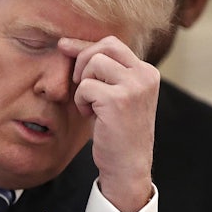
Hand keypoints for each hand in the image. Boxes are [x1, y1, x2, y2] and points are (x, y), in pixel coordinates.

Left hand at [59, 36, 158, 211]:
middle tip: (77, 82)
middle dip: (83, 59)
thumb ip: (102, 71)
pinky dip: (81, 101)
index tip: (64, 47)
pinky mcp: (118, 100)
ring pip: (94, 62)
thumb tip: (67, 44)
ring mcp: (134, 86)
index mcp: (147, 72)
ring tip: (89, 104)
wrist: (127, 167)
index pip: (113, 44)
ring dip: (84, 84)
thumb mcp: (115, 95)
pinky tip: (90, 116)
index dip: (87, 46)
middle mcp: (145, 75)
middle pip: (106, 45)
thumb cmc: (117, 133)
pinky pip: (86, 86)